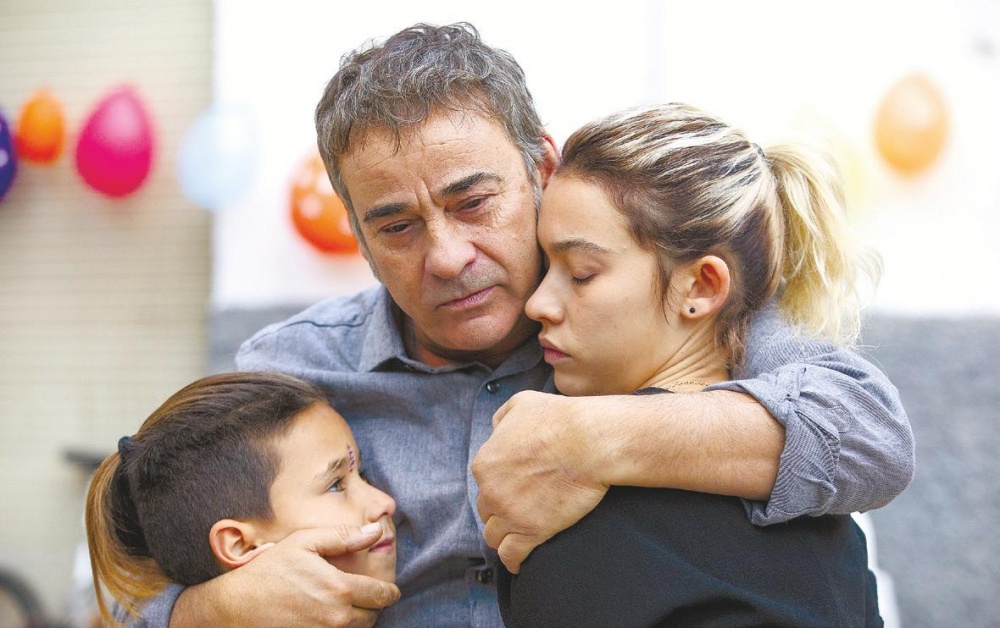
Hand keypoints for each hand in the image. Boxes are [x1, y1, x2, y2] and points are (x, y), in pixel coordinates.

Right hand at [171, 525, 399, 626]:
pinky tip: (330, 618)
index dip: (389, 592)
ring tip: (349, 607)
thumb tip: (376, 531)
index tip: (389, 590)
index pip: (381, 595)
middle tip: (368, 597)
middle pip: (372, 617)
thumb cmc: (270, 570)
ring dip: (358, 620)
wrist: (236, 606)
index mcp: (339, 588)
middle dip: (373, 607)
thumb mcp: (305, 543)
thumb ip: (343, 537)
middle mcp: (336, 617)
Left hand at [472, 391, 608, 573]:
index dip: (499, 484)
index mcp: (484, 463)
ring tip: (517, 535)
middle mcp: (491, 491)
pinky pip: (512, 556)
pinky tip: (519, 562)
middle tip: (519, 508)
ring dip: (504, 535)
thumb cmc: (559, 419)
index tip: (514, 486)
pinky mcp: (532, 532)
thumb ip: (501, 419)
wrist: (589, 442)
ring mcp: (511, 514)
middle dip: (500, 509)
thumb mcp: (520, 404)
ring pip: (494, 536)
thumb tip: (496, 431)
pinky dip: (513, 561)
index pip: (483, 483)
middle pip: (487, 510)